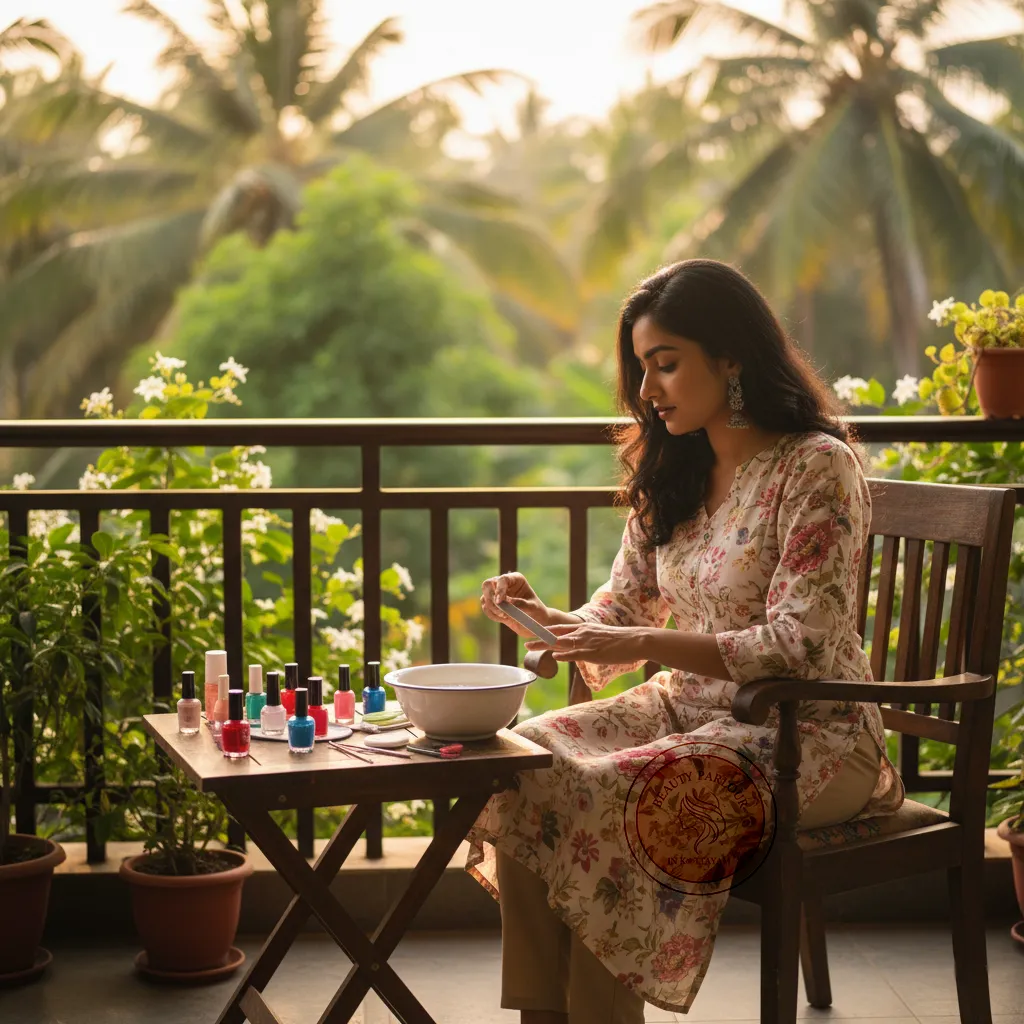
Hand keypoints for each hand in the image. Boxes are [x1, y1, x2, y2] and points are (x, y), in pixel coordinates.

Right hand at [480, 572, 547, 637]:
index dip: (499, 589)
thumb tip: (507, 602)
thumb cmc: (536, 610)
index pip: (502, 579)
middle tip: (500, 610)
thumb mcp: (532, 607)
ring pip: (485, 597)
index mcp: (515, 579)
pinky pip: (486, 607)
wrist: (535, 620)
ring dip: (492, 608)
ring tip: (504, 616)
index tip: (500, 601)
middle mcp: (504, 584)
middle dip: (491, 598)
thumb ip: (521, 603)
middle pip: (487, 584)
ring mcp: (497, 593)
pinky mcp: (494, 604)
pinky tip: (502, 618)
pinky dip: (491, 614)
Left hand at [524, 622, 646, 663]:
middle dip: (539, 638)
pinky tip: (555, 657)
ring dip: (544, 645)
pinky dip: (564, 655)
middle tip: (525, 642)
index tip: (533, 633)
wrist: (636, 640)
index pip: (560, 628)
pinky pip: (576, 654)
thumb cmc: (619, 640)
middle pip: (556, 634)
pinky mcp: (594, 653)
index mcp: (584, 627)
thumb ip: (586, 639)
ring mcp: (587, 642)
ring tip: (530, 647)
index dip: (545, 631)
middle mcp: (582, 632)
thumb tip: (578, 646)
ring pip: (561, 643)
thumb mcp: (599, 635)